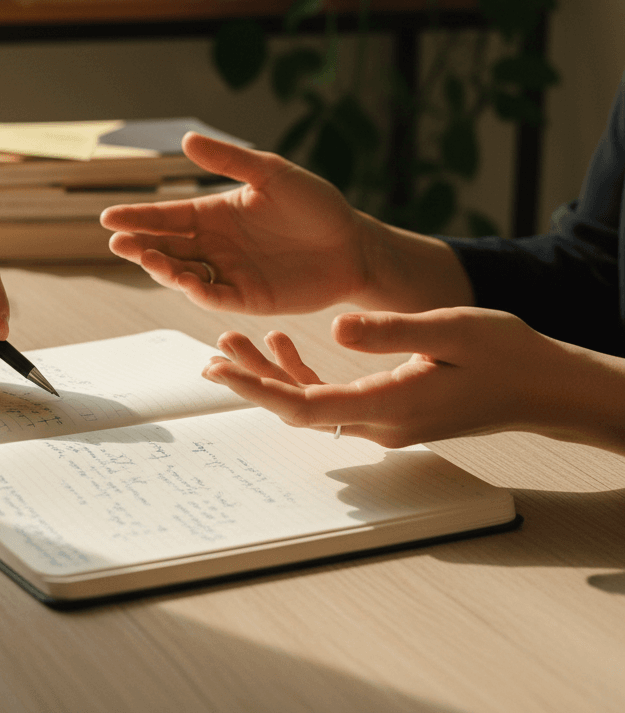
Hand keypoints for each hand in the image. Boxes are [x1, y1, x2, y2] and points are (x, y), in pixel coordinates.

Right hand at [100, 132, 369, 313]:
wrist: (353, 246)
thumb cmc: (315, 205)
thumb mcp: (272, 173)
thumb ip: (230, 161)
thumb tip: (187, 141)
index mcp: (213, 214)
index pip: (166, 216)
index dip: (137, 217)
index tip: (108, 217)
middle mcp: (214, 245)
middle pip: (166, 246)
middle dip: (138, 245)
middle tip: (118, 242)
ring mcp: (228, 273)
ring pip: (182, 274)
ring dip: (161, 268)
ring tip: (146, 258)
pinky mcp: (246, 298)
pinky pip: (214, 296)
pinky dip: (196, 291)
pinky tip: (184, 281)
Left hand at [201, 308, 624, 453]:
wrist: (542, 385)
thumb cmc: (503, 354)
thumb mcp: (447, 329)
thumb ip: (388, 332)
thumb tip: (335, 330)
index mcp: (389, 406)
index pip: (305, 406)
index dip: (257, 388)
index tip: (219, 370)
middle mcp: (380, 424)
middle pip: (298, 408)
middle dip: (252, 381)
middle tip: (212, 354)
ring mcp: (384, 421)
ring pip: (310, 403)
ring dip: (272, 374)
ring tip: (233, 340)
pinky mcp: (388, 410)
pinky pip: (332, 397)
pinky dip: (304, 372)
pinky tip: (284, 343)